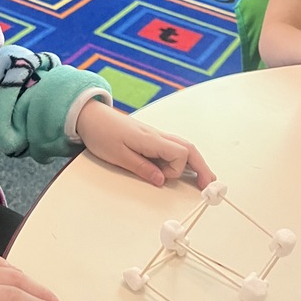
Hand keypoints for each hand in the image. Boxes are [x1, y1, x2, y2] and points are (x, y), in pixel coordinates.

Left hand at [75, 99, 215, 189]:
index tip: (162, 178)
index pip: (180, 154)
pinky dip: (183, 158)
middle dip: (202, 167)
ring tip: (204, 178)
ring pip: (183, 147)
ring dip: (195, 162)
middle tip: (210, 185)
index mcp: (151, 139)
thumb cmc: (101, 133)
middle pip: (189, 149)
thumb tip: (162, 181)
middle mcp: (157, 136)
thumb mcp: (118, 156)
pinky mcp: (150, 138)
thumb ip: (141, 168)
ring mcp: (155, 136)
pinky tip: (184, 167)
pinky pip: (173, 147)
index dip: (175, 170)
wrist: (90, 116)